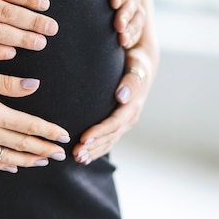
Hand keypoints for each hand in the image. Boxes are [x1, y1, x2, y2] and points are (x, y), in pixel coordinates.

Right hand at [0, 64, 69, 172]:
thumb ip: (8, 83)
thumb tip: (34, 86)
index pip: (30, 125)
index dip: (49, 132)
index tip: (63, 137)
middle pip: (22, 145)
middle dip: (44, 150)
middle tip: (61, 155)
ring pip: (6, 157)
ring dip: (27, 161)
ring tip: (42, 162)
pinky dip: (1, 166)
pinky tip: (11, 167)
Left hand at [72, 44, 156, 164]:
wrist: (143, 64)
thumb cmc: (136, 60)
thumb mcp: (136, 65)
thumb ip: (130, 77)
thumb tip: (122, 95)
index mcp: (133, 103)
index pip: (115, 122)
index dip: (99, 132)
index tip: (83, 138)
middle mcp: (131, 116)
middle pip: (111, 135)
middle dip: (93, 145)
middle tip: (76, 153)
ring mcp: (126, 122)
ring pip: (110, 141)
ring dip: (94, 151)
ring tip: (77, 158)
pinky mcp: (120, 124)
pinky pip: (109, 140)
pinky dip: (97, 150)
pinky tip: (84, 158)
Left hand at [93, 0, 144, 48]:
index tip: (113, 3)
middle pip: (132, 0)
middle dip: (125, 14)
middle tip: (117, 27)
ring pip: (136, 14)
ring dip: (130, 28)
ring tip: (121, 39)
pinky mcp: (129, 11)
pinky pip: (135, 24)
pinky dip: (131, 34)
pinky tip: (123, 44)